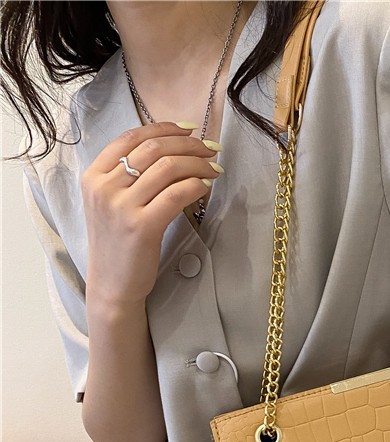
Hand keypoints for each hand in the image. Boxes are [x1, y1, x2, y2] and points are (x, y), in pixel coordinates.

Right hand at [81, 121, 222, 307]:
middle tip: (210, 149)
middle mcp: (104, 187)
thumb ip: (129, 177)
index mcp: (94, 176)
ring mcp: (121, 206)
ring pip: (168, 168)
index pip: (131, 137)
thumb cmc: (119, 244)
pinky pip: (177, 194)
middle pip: (153, 148)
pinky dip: (196, 185)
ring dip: (198, 164)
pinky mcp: (142, 226)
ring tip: (214, 169)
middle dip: (188, 144)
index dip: (164, 128)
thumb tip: (171, 151)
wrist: (112, 284)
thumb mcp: (112, 204)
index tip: (189, 130)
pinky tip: (206, 187)